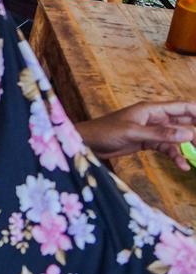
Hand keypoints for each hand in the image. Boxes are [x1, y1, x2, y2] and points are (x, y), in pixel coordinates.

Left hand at [76, 100, 195, 169]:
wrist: (87, 143)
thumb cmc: (105, 131)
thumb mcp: (133, 133)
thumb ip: (160, 134)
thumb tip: (189, 133)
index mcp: (151, 109)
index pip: (182, 107)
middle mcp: (154, 118)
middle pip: (183, 122)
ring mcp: (152, 130)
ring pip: (177, 137)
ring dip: (188, 147)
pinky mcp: (147, 142)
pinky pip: (167, 148)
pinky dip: (175, 156)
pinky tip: (182, 166)